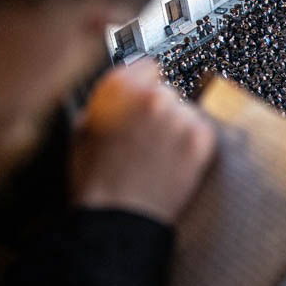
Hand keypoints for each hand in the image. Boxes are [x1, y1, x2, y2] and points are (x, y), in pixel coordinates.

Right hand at [70, 59, 215, 224]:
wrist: (119, 218)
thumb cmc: (97, 182)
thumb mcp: (83, 131)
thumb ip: (103, 103)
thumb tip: (118, 94)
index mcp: (120, 90)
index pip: (147, 66)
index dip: (147, 82)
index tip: (150, 91)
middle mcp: (152, 97)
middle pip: (167, 92)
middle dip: (160, 112)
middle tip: (148, 139)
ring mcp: (180, 117)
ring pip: (186, 112)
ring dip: (177, 128)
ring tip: (159, 156)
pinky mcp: (202, 138)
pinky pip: (201, 130)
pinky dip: (192, 144)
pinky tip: (173, 162)